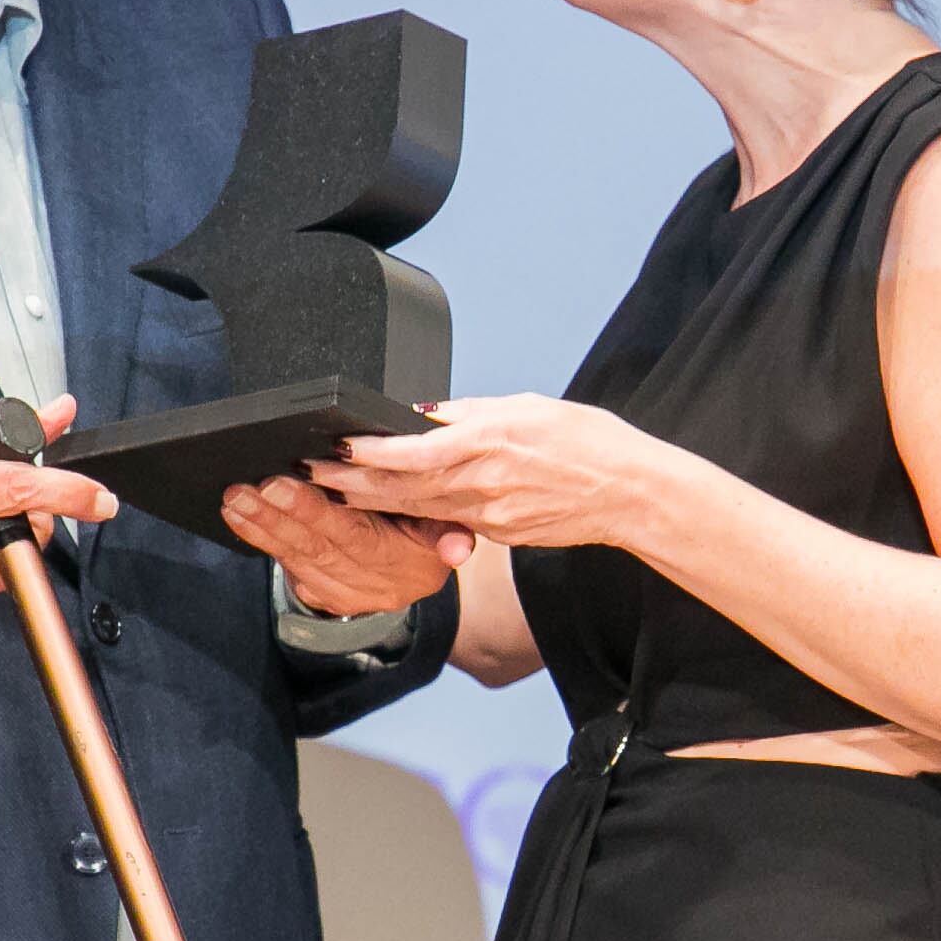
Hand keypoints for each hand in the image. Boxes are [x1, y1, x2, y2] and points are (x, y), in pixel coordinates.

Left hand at [221, 472, 469, 614]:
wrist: (415, 578)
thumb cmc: (426, 535)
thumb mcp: (447, 530)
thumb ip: (451, 532)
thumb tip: (458, 548)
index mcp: (402, 563)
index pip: (353, 535)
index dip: (316, 510)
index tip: (286, 483)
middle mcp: (369, 584)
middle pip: (315, 546)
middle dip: (276, 516)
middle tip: (246, 489)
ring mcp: (342, 593)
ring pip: (296, 558)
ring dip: (260, 527)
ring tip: (234, 499)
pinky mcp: (322, 596)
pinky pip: (288, 566)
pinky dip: (260, 540)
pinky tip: (239, 518)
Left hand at [303, 394, 683, 552]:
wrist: (630, 492)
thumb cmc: (588, 443)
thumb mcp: (525, 407)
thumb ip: (469, 414)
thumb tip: (425, 416)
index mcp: (488, 445)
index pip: (411, 453)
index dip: (367, 454)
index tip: (335, 446)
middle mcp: (483, 486)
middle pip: (402, 489)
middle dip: (351, 482)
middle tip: (310, 472)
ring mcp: (489, 517)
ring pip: (417, 510)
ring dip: (372, 501)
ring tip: (334, 489)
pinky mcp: (499, 534)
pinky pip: (447, 522)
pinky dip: (412, 514)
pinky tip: (390, 507)